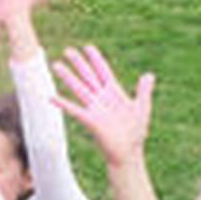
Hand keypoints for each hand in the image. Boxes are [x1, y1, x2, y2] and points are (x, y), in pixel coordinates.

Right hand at [51, 44, 154, 168]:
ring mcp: (94, 108)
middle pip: (87, 76)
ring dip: (67, 77)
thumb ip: (144, 91)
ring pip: (78, 88)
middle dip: (78, 63)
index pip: (103, 71)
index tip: (88, 47)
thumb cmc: (136, 132)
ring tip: (56, 65)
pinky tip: (51, 97)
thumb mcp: (142, 107)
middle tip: (68, 50)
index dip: (96, 59)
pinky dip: (63, 104)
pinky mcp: (90, 120)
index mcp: (114, 93)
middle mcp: (101, 98)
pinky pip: (74, 110)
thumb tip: (148, 75)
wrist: (128, 152)